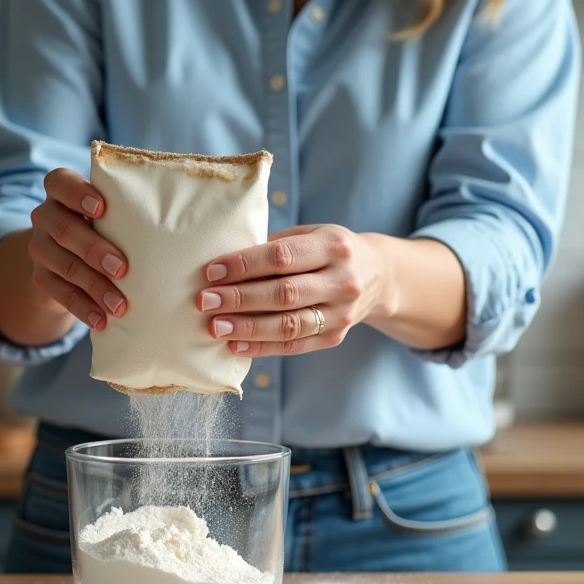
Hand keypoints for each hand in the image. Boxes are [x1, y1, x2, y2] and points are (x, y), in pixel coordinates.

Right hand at [26, 168, 127, 329]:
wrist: (70, 263)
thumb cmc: (107, 228)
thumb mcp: (113, 214)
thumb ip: (131, 211)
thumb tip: (186, 226)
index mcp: (61, 191)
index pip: (59, 182)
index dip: (77, 194)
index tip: (103, 208)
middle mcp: (45, 216)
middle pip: (63, 228)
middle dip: (93, 249)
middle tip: (122, 268)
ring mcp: (40, 248)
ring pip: (63, 264)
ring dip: (93, 285)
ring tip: (119, 305)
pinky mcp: (41, 278)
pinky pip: (60, 294)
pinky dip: (83, 307)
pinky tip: (102, 320)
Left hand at [196, 225, 386, 356]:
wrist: (378, 277)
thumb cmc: (329, 251)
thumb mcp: (310, 235)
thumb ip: (274, 248)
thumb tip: (223, 265)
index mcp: (333, 246)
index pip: (282, 257)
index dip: (244, 265)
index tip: (212, 271)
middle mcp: (342, 281)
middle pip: (283, 293)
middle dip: (239, 298)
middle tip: (205, 301)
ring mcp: (342, 313)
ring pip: (288, 325)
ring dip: (247, 327)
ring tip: (215, 327)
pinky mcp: (335, 337)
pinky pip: (294, 346)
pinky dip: (262, 347)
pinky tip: (236, 345)